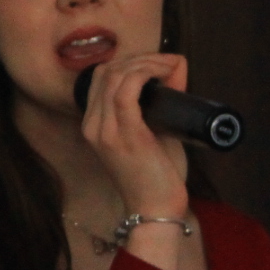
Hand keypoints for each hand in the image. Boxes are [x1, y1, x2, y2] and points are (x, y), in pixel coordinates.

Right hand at [79, 54, 190, 263]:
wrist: (155, 211)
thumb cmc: (157, 177)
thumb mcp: (153, 136)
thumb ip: (158, 108)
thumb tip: (176, 75)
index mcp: (95, 126)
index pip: (102, 78)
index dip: (128, 63)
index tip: (157, 66)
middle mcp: (93, 126)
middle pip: (106, 71)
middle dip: (139, 58)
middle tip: (165, 64)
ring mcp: (105, 130)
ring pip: (115, 76)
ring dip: (145, 63)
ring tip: (168, 66)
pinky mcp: (124, 135)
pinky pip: (126, 90)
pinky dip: (145, 73)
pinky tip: (162, 72)